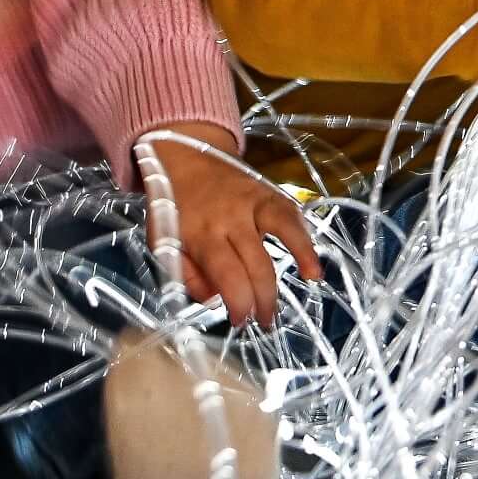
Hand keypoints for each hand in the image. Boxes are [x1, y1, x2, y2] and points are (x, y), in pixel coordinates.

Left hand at [141, 128, 322, 330]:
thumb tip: (214, 299)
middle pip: (256, 262)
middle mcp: (231, 217)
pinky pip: (293, 214)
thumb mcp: (164, 242)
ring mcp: (254, 201)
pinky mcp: (270, 192)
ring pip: (283, 229)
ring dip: (300, 256)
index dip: (238, 302)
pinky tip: (313, 259)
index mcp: (200, 233)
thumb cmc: (174, 206)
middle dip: (263, 298)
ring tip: (311, 282)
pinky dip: (306, 235)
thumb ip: (187, 274)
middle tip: (264, 320)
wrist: (186, 157)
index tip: (240, 321)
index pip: (226, 274)